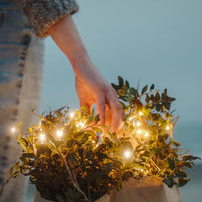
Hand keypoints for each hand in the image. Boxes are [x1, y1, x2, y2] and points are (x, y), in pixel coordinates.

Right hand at [46, 15, 122, 130]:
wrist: (81, 66)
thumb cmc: (84, 81)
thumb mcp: (85, 98)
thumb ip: (87, 110)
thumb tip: (86, 122)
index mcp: (110, 97)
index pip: (117, 112)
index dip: (116, 122)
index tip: (112, 133)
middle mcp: (112, 95)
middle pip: (120, 112)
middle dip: (118, 124)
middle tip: (114, 135)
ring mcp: (107, 91)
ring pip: (115, 109)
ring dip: (114, 121)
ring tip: (110, 131)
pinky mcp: (100, 89)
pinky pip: (102, 104)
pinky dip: (102, 114)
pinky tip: (100, 122)